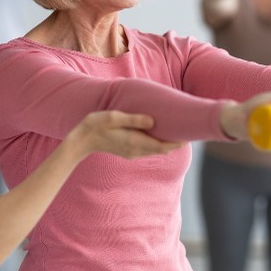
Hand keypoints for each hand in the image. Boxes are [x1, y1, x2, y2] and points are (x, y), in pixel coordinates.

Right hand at [66, 111, 184, 159]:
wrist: (80, 141)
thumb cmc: (96, 125)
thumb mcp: (114, 118)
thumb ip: (133, 119)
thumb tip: (153, 121)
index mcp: (135, 142)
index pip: (163, 146)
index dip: (177, 142)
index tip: (190, 136)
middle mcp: (136, 150)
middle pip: (162, 149)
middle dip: (175, 142)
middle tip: (188, 132)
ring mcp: (131, 152)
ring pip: (155, 150)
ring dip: (166, 143)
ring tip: (177, 132)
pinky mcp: (127, 150)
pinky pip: (147, 149)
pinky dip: (156, 143)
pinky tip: (158, 134)